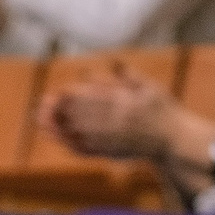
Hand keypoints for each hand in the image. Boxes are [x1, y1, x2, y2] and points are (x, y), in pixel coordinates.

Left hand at [41, 67, 179, 160]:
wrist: (173, 142)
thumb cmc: (163, 111)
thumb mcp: (151, 87)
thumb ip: (130, 76)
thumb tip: (114, 61)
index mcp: (124, 104)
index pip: (92, 99)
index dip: (72, 96)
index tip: (58, 92)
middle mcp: (115, 123)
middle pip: (81, 116)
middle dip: (59, 111)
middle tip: (41, 105)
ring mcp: (111, 140)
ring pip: (79, 134)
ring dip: (58, 128)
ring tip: (41, 121)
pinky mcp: (110, 153)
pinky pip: (86, 151)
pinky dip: (70, 145)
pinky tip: (57, 139)